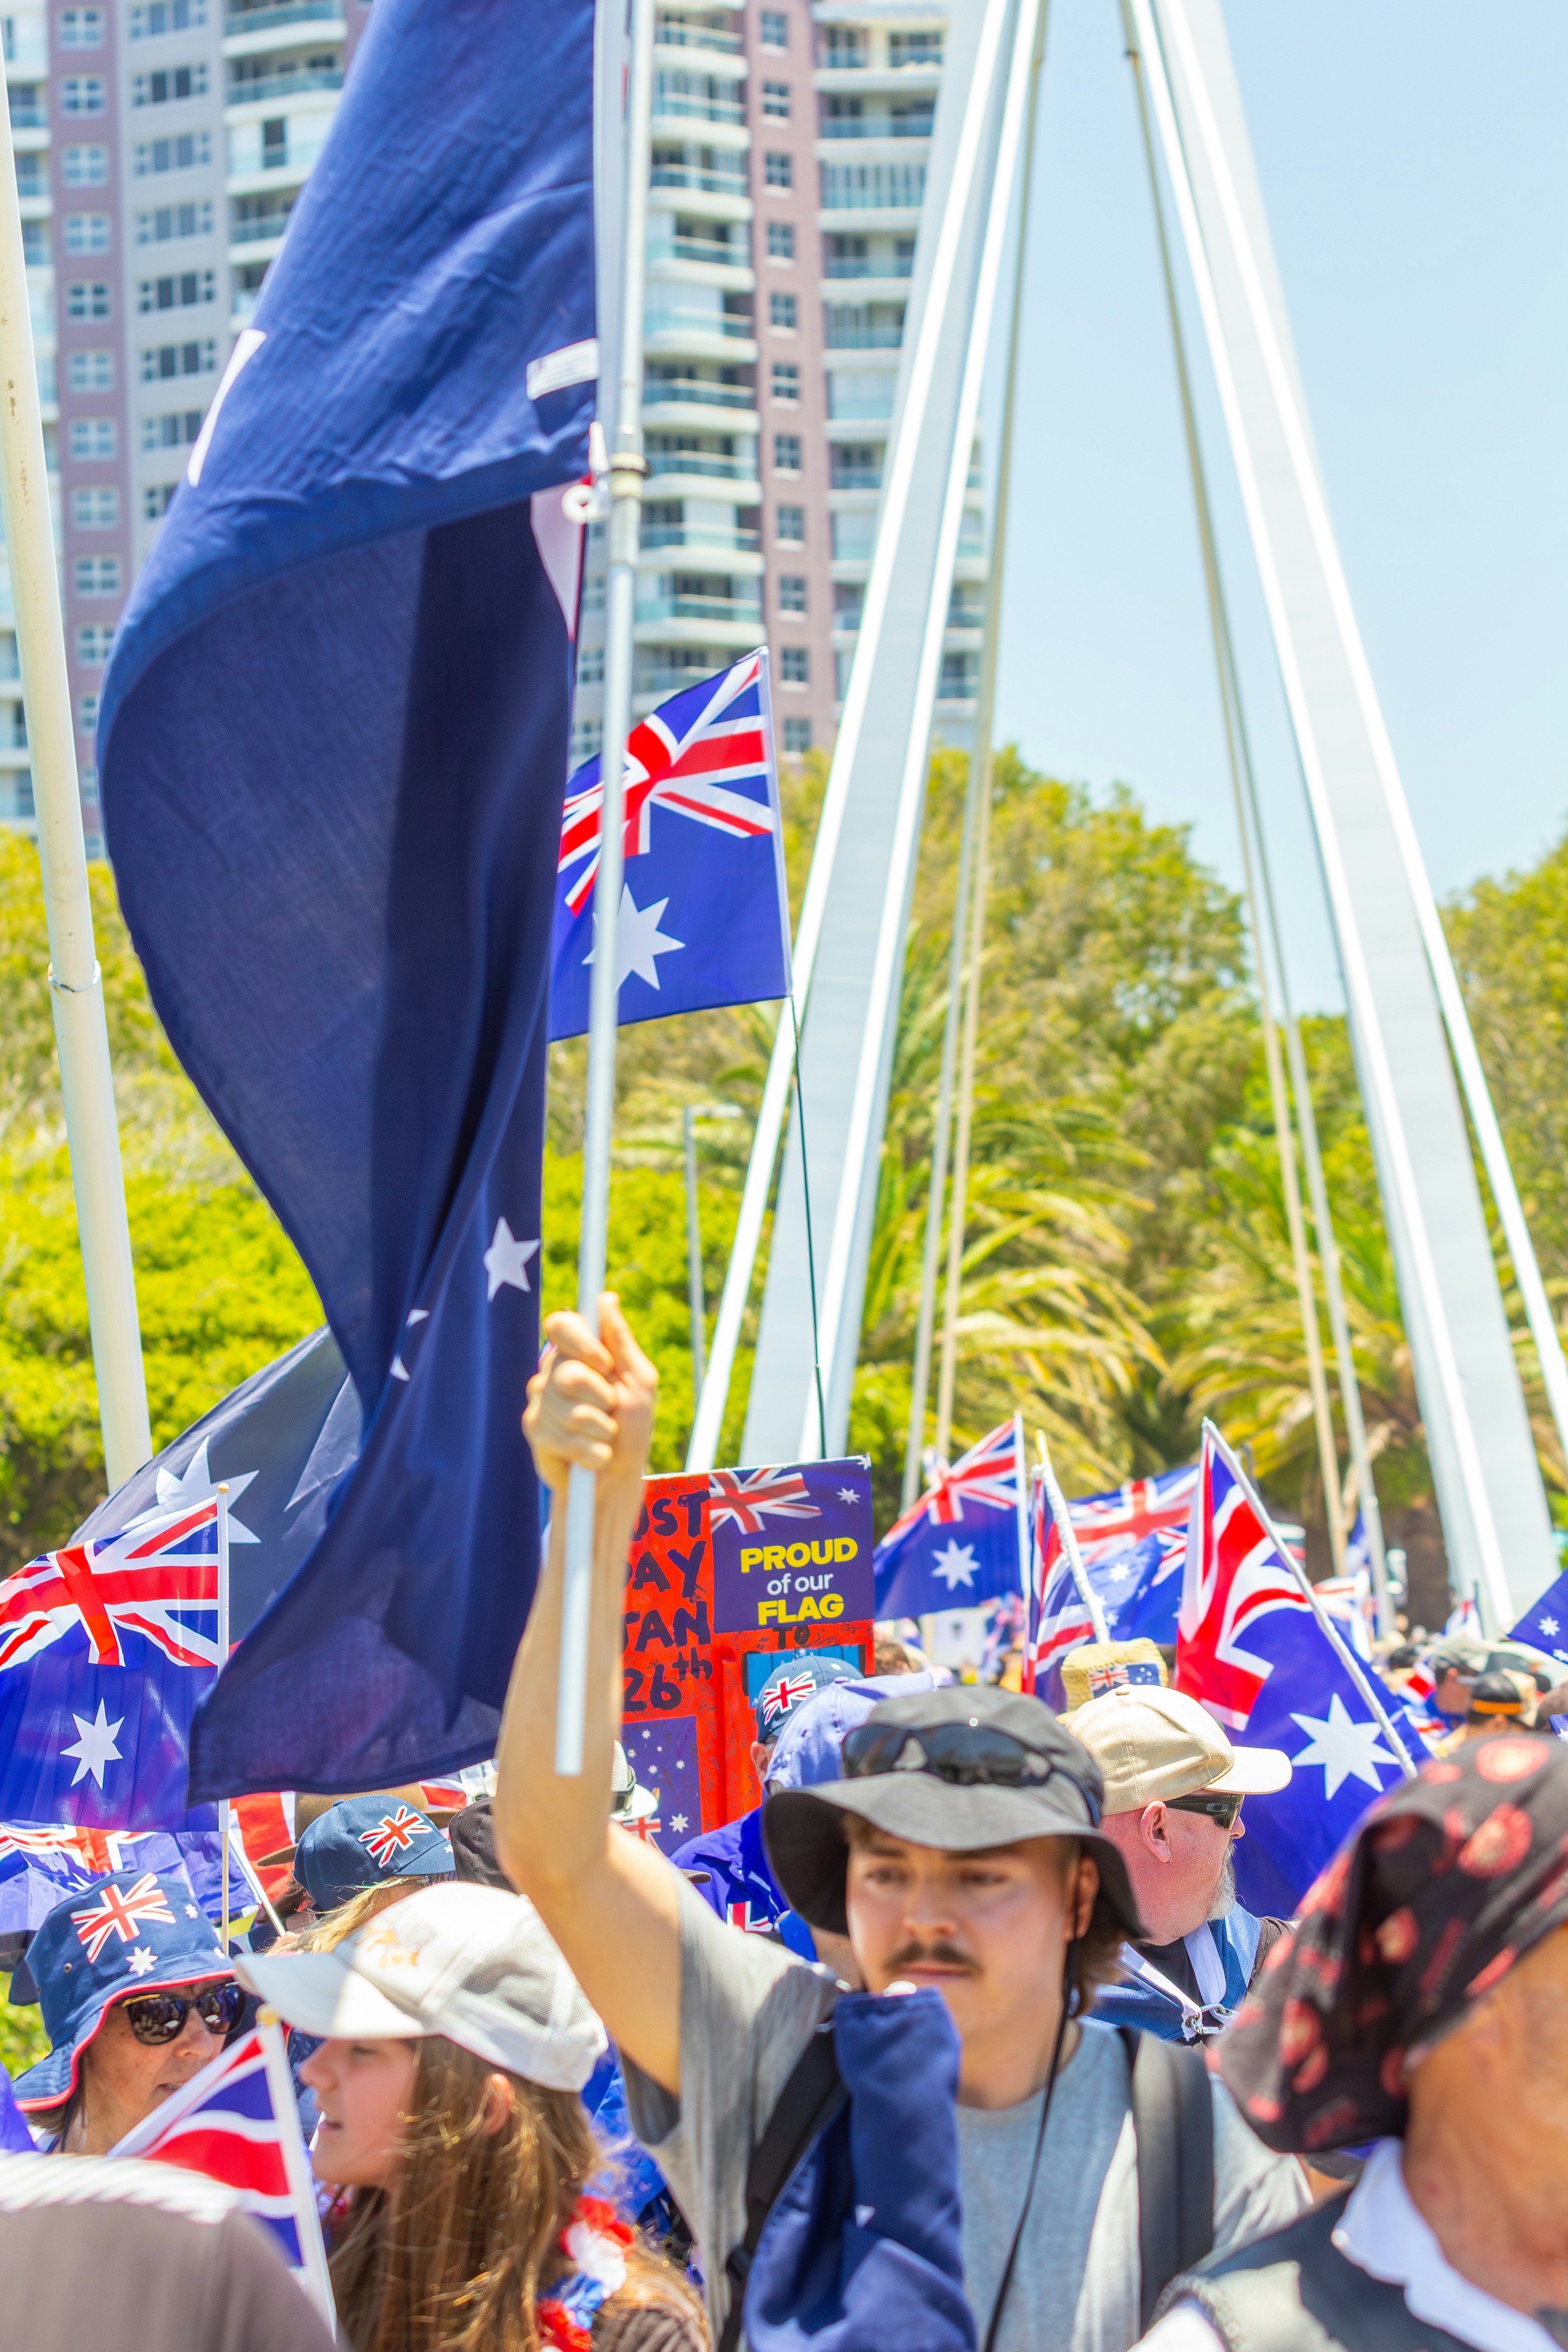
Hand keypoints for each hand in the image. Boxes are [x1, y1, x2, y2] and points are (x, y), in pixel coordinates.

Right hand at [523, 1293, 656, 1495]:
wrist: (618, 1478)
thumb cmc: (632, 1428)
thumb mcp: (639, 1381)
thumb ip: (621, 1342)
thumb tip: (605, 1298)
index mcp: (578, 1354)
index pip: (561, 1325)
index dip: (581, 1342)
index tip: (604, 1363)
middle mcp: (553, 1373)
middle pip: (566, 1371)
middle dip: (601, 1396)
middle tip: (611, 1410)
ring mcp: (539, 1402)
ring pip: (567, 1408)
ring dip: (601, 1428)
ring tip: (605, 1436)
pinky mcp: (534, 1432)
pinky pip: (562, 1436)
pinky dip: (591, 1450)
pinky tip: (595, 1457)